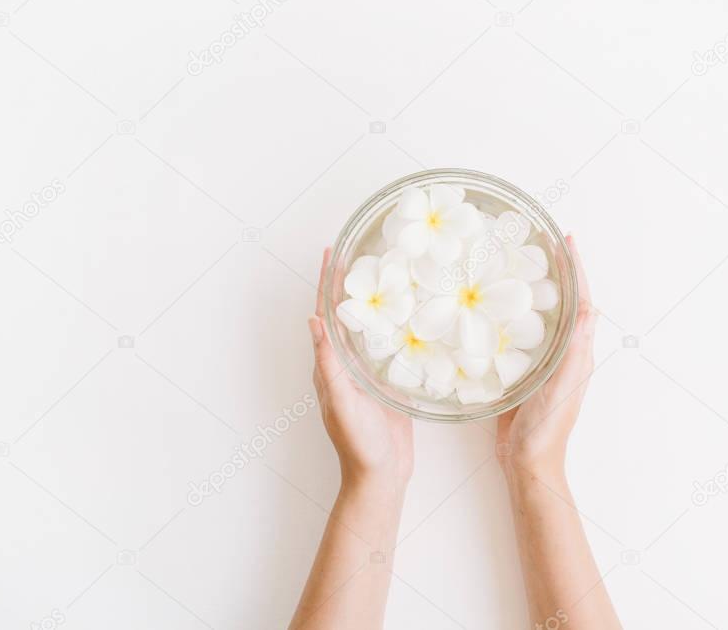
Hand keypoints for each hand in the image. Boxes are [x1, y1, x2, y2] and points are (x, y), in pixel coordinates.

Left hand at [308, 248, 413, 489]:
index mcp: (330, 365)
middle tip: (364, 250)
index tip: (333, 250)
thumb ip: (329, 364)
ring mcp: (369, 372)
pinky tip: (414, 313)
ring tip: (390, 271)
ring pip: (370, 326)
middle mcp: (347, 364)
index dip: (328, 282)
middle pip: (347, 313)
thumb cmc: (358, 444)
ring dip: (376, 299)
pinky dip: (399, 325)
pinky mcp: (389, 382)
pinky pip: (392, 345)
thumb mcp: (342, 401)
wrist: (381, 477)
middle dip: (352, 282)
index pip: (326, 313)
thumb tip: (313, 321)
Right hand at [496, 236, 595, 479]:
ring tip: (516, 264)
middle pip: (562, 302)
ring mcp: (542, 363)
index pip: (581, 300)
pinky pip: (517, 336)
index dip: (576, 269)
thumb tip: (590, 306)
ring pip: (540, 316)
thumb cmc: (547, 427)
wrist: (527, 463)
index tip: (567, 239)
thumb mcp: (564, 383)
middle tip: (539, 243)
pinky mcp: (521, 373)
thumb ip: (576, 348)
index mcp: (577, 352)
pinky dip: (511, 316)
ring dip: (533, 290)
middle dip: (556, 271)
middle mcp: (563, 353)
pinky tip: (492, 309)